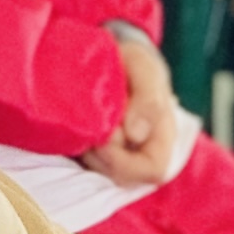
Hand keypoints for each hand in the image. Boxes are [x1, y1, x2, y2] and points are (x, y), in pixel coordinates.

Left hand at [80, 26, 183, 188]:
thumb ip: (147, 100)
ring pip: (103, 175)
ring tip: (79, 130)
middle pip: (125, 177)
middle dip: (100, 160)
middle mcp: (143, 151)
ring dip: (87, 157)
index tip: (104, 139)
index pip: (153, 170)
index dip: (126, 163)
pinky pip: (87, 165)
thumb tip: (135, 135)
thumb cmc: (135, 62)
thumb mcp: (144, 69)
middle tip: (86, 133)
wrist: (115, 56)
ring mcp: (121, 154)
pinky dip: (76, 153)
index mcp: (162, 135)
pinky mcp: (99, 151)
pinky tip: (71, 131)